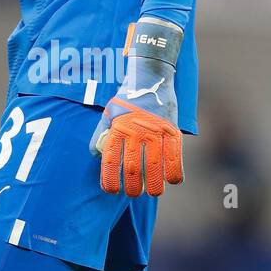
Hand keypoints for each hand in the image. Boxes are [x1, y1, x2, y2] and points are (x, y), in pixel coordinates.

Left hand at [89, 17, 183, 195]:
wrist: (150, 77)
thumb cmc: (127, 98)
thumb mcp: (109, 113)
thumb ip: (101, 133)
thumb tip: (95, 154)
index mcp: (117, 129)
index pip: (110, 161)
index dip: (110, 180)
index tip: (112, 191)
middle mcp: (135, 131)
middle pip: (132, 169)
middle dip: (132, 187)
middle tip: (134, 193)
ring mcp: (154, 131)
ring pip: (154, 167)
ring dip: (154, 185)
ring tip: (153, 192)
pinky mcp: (171, 130)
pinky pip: (175, 157)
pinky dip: (175, 172)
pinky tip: (174, 181)